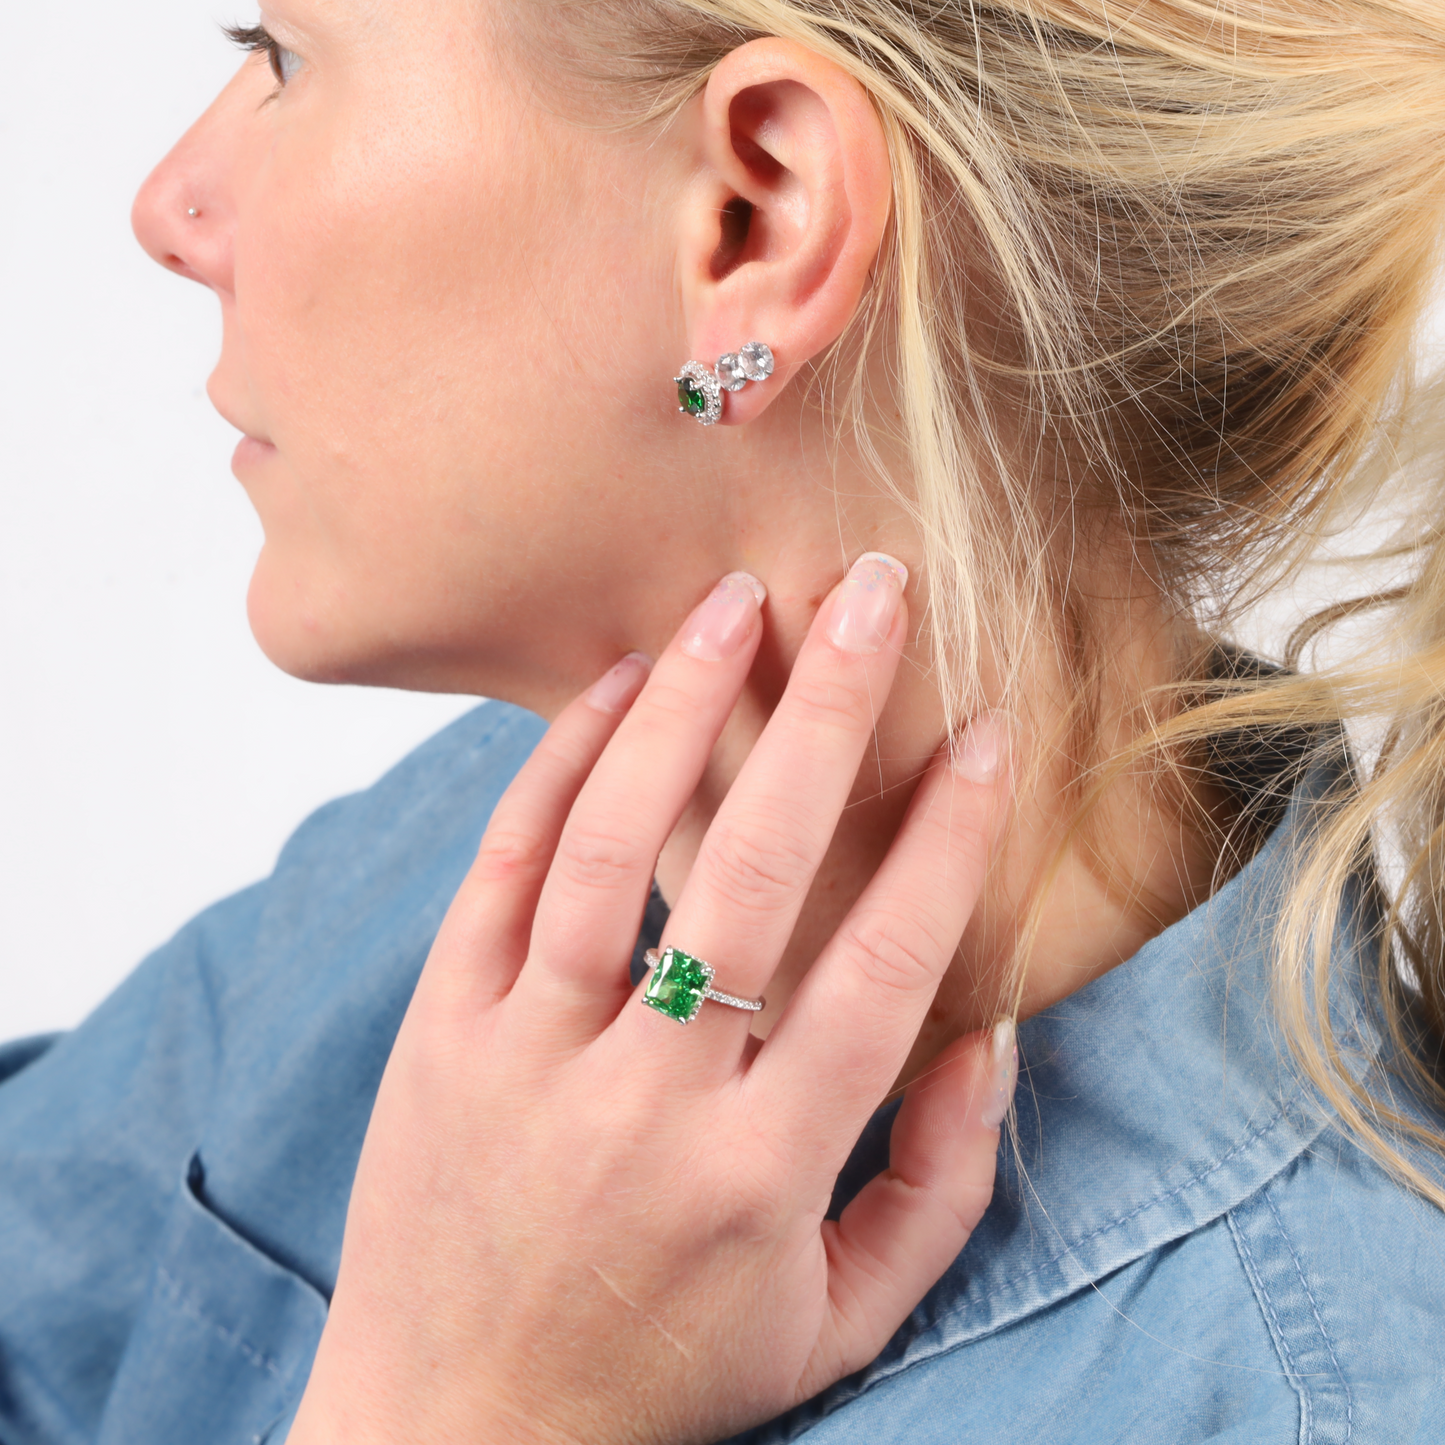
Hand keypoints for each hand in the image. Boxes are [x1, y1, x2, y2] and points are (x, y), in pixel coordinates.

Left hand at [287, 557, 1013, 1444]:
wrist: (456, 1434)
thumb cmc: (667, 1373)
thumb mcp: (838, 1322)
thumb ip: (941, 1186)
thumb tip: (987, 1032)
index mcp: (759, 1174)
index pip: (880, 973)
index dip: (945, 844)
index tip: (986, 739)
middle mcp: (645, 1101)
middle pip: (756, 875)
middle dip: (828, 718)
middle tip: (876, 595)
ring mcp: (527, 1057)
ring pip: (613, 849)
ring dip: (682, 711)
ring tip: (735, 605)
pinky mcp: (440, 1033)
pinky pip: (501, 874)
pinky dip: (560, 769)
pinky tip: (616, 687)